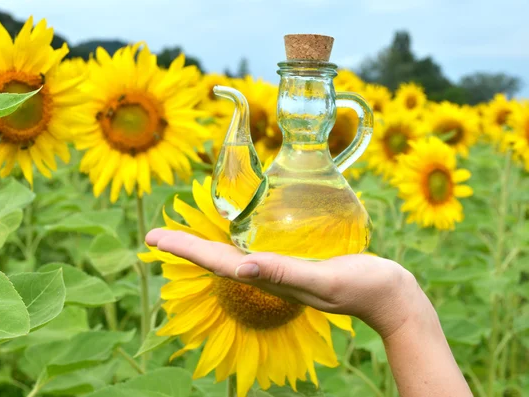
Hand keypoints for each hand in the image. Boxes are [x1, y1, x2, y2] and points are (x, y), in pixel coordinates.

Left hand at [145, 228, 424, 339]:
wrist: (391, 294)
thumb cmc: (364, 286)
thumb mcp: (324, 279)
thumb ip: (285, 274)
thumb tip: (241, 268)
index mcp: (269, 279)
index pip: (216, 263)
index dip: (184, 249)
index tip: (153, 238)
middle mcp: (268, 276)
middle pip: (216, 259)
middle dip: (185, 247)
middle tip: (155, 236)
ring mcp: (280, 270)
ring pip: (232, 255)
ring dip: (204, 245)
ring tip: (181, 235)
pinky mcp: (294, 261)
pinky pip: (255, 250)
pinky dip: (235, 241)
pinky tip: (232, 233)